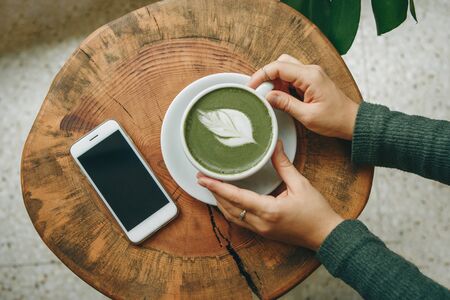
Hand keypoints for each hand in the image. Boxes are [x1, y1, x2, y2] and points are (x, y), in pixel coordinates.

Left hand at [197, 140, 343, 250]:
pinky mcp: (263, 233)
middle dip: (214, 193)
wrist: (326, 235)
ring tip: (210, 187)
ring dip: (220, 202)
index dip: (218, 186)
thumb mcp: (301, 184)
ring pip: (232, 217)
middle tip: (202, 178)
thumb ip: (284, 165)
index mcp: (269, 210)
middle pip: (229, 208)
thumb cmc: (316, 212)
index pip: (237, 197)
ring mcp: (261, 230)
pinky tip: (226, 200)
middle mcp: (261, 223)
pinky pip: (240, 221)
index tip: (204, 178)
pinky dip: (230, 210)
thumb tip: (275, 145)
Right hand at [248, 54, 358, 139]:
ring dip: (275, 81)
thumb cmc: (334, 120)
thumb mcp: (307, 116)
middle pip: (281, 63)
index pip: (278, 67)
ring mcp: (311, 74)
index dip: (261, 75)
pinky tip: (282, 98)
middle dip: (267, 76)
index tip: (251, 87)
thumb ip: (285, 104)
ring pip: (285, 69)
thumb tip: (267, 96)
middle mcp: (311, 71)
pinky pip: (292, 77)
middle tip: (261, 92)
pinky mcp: (311, 81)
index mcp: (310, 77)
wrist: (352, 121)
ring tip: (273, 99)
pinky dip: (283, 85)